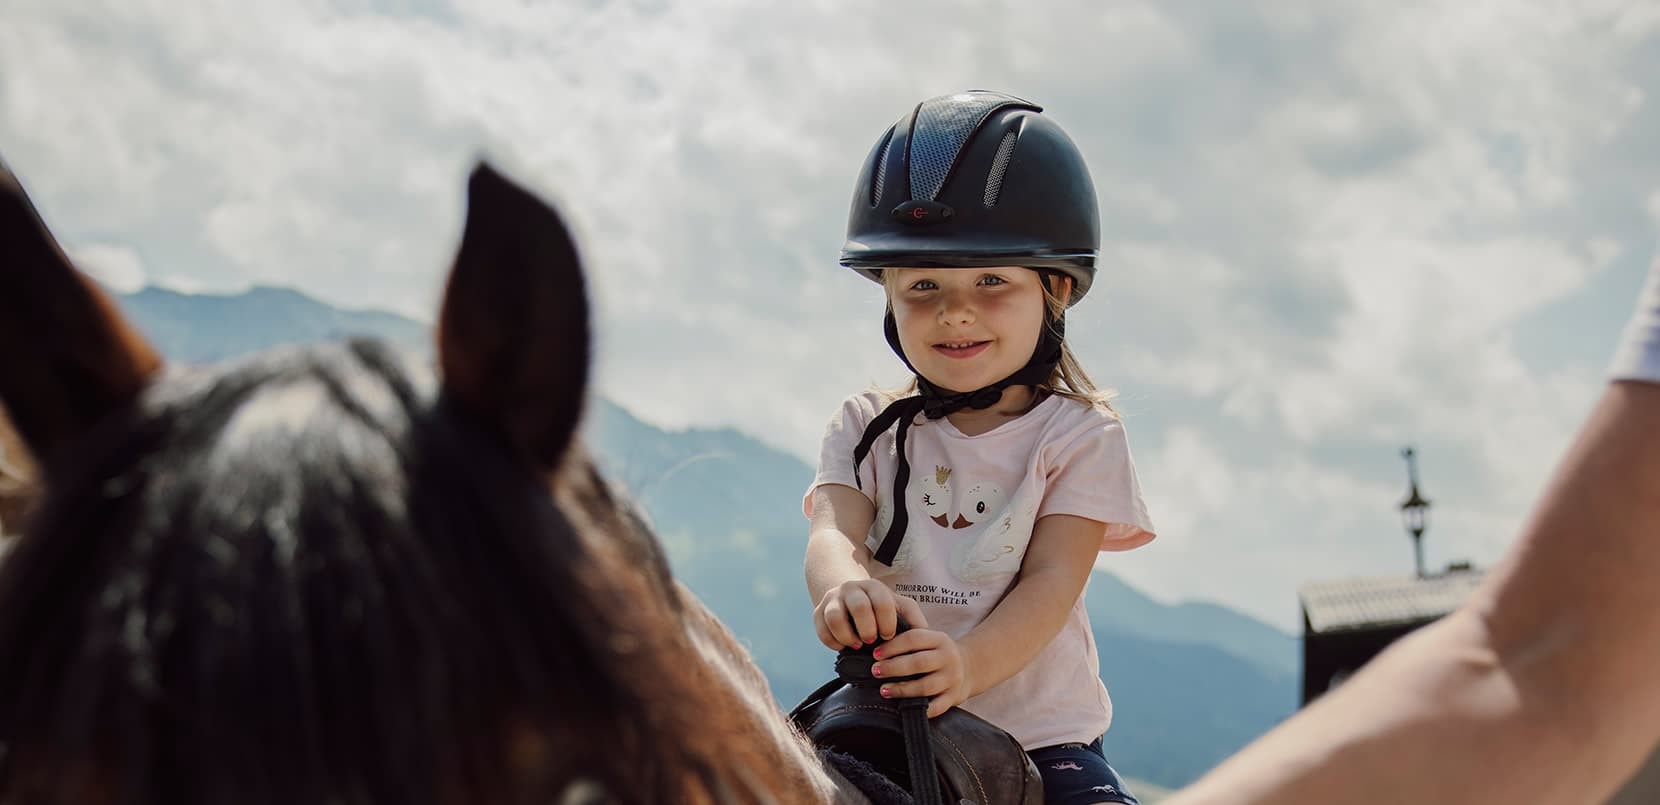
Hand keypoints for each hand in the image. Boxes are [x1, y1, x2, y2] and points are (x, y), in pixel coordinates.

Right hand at [813, 579, 928, 650]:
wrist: (849, 595)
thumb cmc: (880, 607)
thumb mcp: (899, 607)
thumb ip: (914, 619)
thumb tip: (927, 636)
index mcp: (874, 587)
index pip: (882, 601)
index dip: (887, 622)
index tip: (888, 636)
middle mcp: (851, 589)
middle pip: (859, 606)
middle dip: (867, 629)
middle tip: (872, 641)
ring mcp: (832, 599)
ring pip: (835, 616)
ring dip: (848, 636)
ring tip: (857, 645)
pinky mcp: (818, 612)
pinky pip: (821, 630)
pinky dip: (833, 642)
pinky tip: (844, 646)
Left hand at [869, 628, 972, 717]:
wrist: (969, 668)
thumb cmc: (937, 654)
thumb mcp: (930, 640)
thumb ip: (909, 641)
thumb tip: (876, 650)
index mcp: (939, 639)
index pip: (914, 639)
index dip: (892, 646)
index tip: (875, 654)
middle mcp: (948, 658)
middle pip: (918, 663)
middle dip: (893, 667)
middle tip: (875, 671)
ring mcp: (952, 679)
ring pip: (925, 686)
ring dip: (902, 689)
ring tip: (884, 690)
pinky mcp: (954, 697)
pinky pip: (936, 707)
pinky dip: (921, 709)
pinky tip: (904, 709)